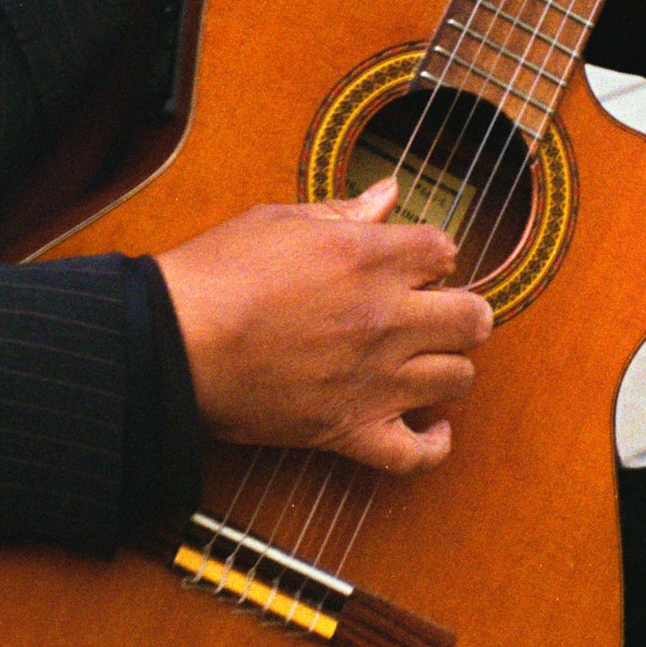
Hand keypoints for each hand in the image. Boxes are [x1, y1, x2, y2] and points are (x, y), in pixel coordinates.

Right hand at [152, 177, 492, 474]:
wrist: (172, 341)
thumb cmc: (216, 275)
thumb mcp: (280, 221)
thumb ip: (344, 211)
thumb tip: (387, 192)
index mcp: (371, 259)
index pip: (445, 251)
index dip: (432, 257)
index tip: (412, 265)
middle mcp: (386, 319)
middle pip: (473, 318)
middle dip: (460, 310)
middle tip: (432, 312)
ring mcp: (374, 379)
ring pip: (458, 378)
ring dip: (446, 367)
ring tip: (422, 361)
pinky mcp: (349, 429)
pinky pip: (416, 455)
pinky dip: (432, 445)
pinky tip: (432, 427)